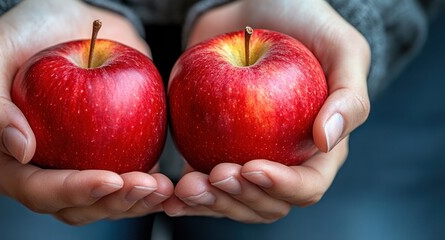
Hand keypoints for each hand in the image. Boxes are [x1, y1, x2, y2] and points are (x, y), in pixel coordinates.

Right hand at [0, 0, 170, 224]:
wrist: (65, 19)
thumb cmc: (19, 38)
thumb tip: (20, 149)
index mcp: (12, 162)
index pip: (39, 190)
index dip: (75, 191)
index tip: (110, 178)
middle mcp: (48, 171)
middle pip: (80, 206)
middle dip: (114, 202)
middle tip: (146, 185)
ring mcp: (83, 166)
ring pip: (110, 202)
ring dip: (138, 201)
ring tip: (163, 187)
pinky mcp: (113, 154)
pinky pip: (133, 180)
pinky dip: (151, 186)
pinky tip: (170, 181)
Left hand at [164, 0, 369, 222]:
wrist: (256, 8)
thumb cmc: (307, 24)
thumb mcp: (342, 49)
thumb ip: (349, 96)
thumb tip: (328, 140)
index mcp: (318, 148)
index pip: (307, 185)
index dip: (282, 186)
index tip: (251, 167)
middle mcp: (283, 159)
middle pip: (265, 203)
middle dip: (240, 198)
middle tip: (216, 174)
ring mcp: (247, 156)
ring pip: (231, 200)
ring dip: (210, 202)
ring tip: (188, 188)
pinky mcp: (215, 147)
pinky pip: (202, 181)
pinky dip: (187, 194)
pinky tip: (170, 194)